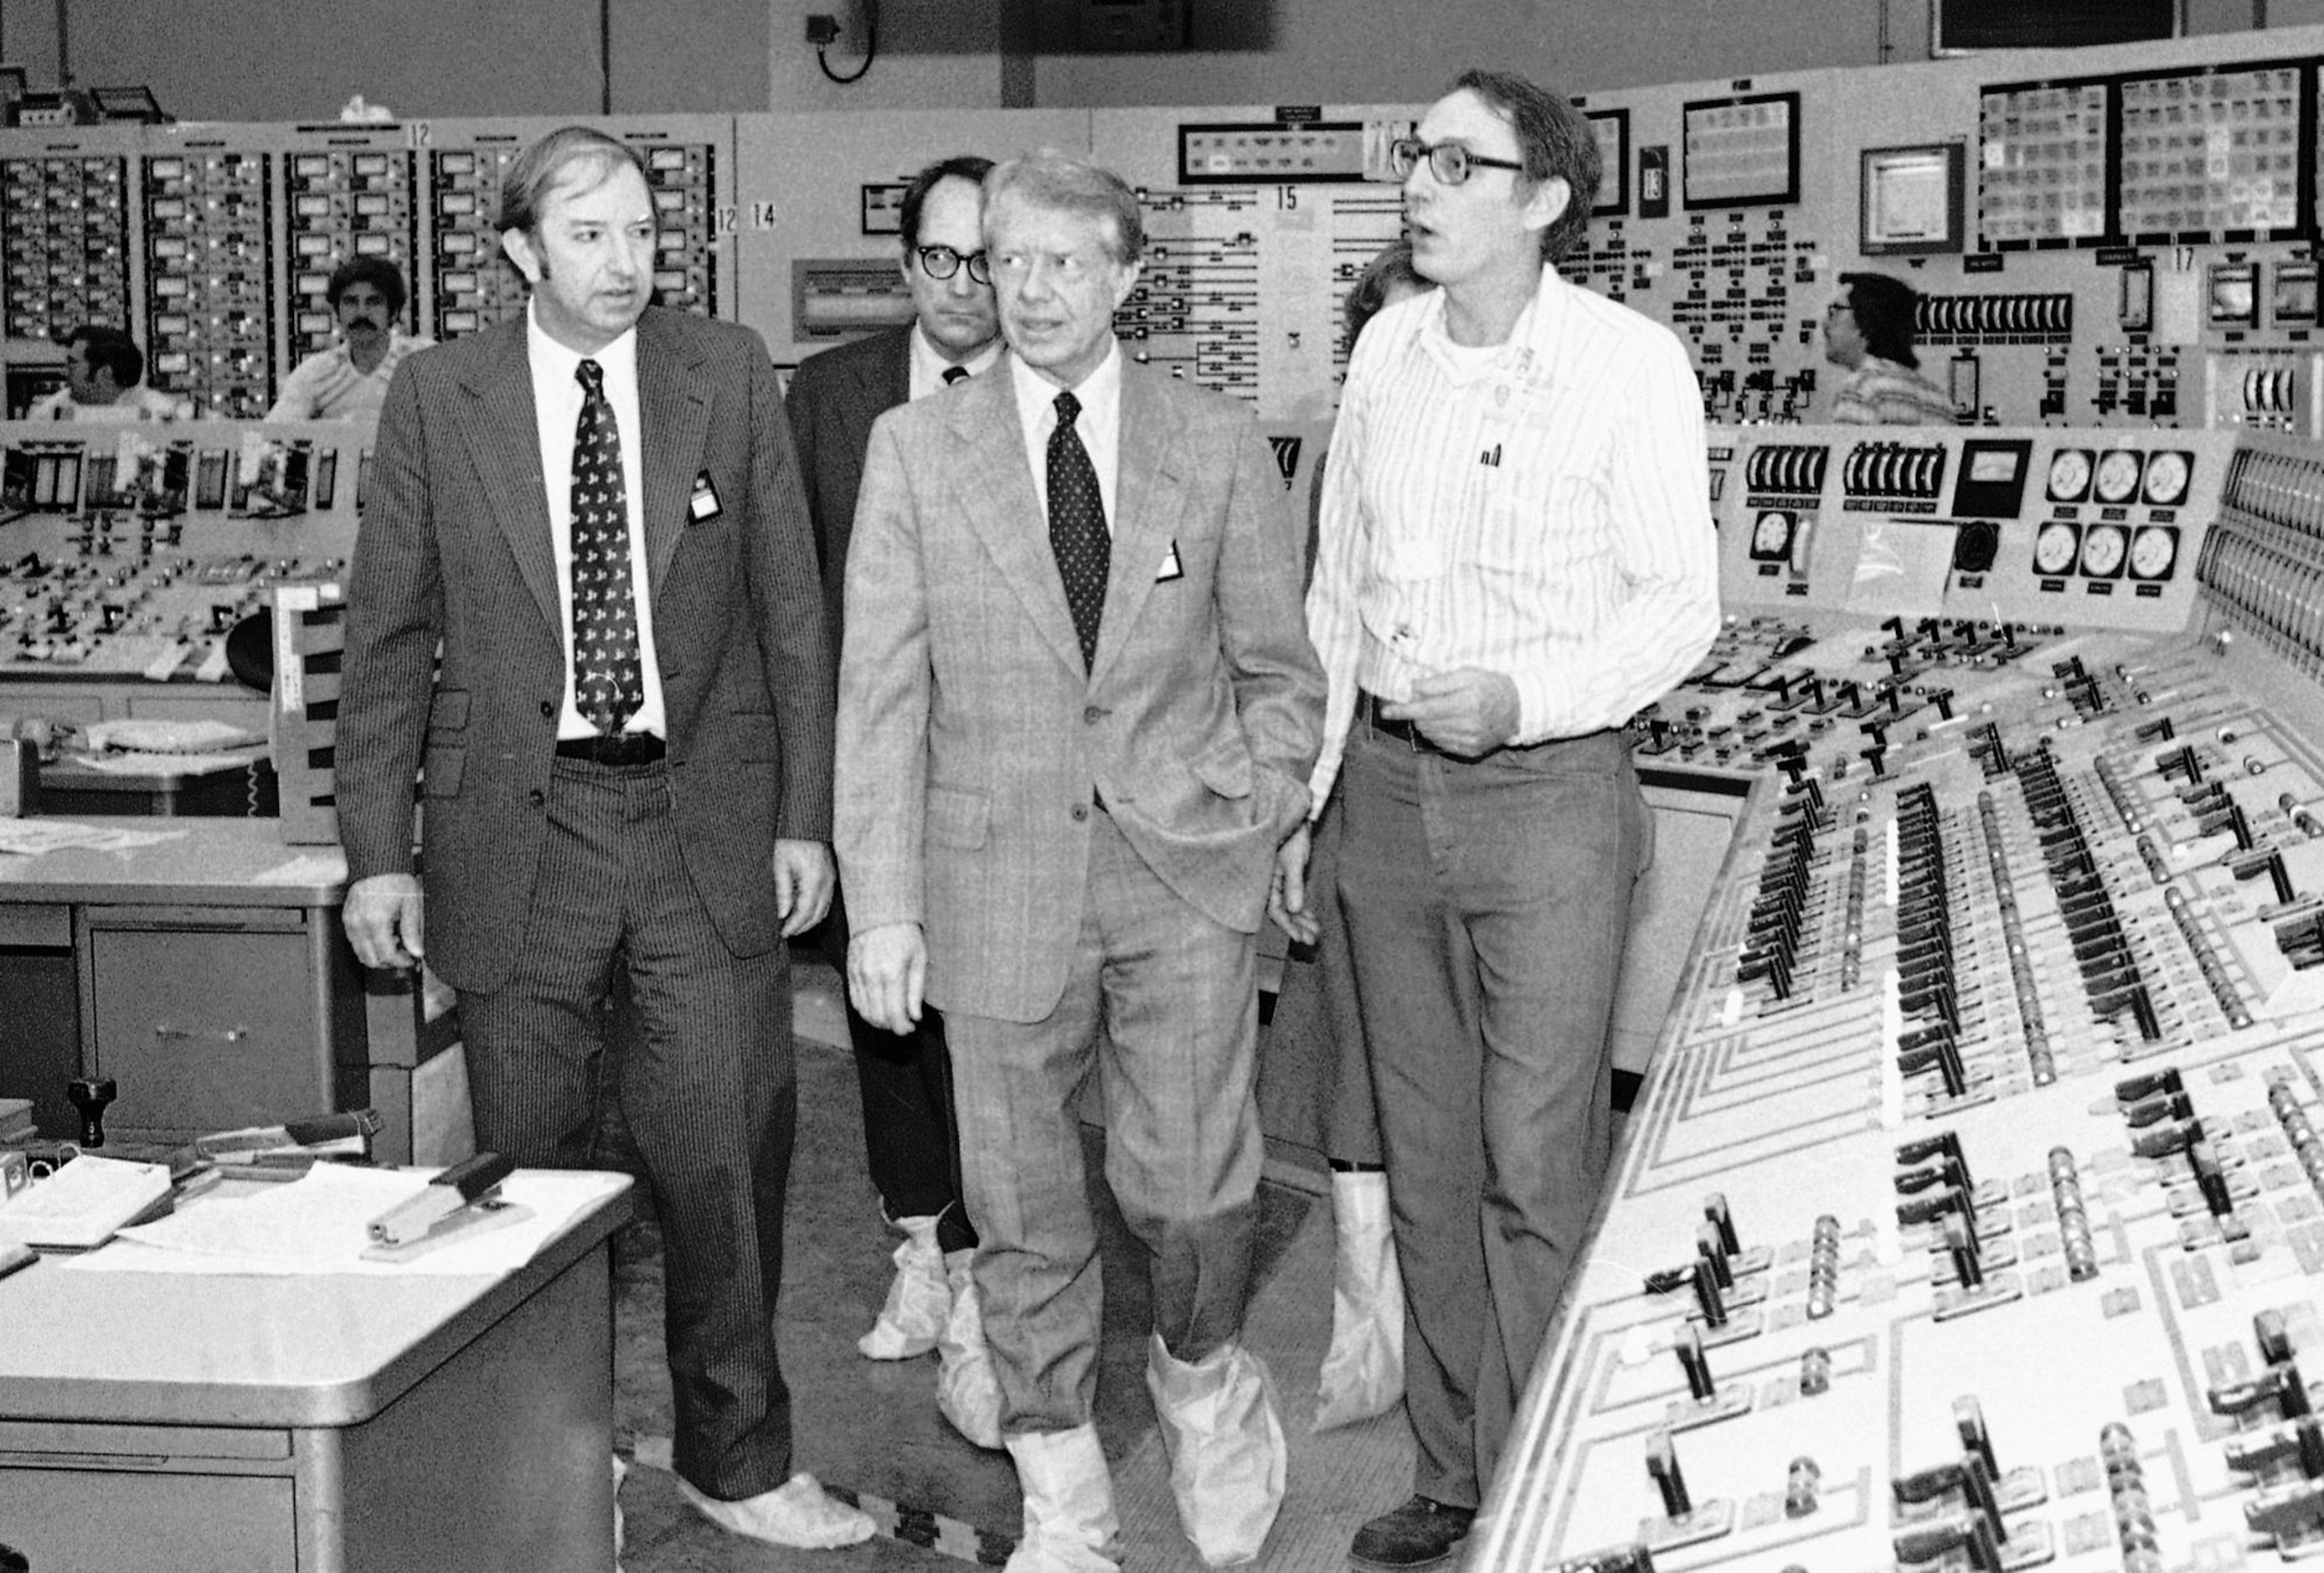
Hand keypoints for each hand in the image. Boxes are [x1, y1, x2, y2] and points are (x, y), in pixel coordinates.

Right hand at [343, 873, 424, 969]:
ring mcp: (350, 921)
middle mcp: (358, 923)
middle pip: (371, 959)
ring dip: (378, 954)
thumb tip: (417, 952)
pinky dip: (369, 945)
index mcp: (375, 920)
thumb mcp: (411, 905)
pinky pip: (355, 941)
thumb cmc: (396, 879)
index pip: (386, 955)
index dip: (401, 961)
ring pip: (361, 953)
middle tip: (405, 953)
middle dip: (389, 961)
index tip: (412, 959)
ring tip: (395, 941)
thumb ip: (412, 931)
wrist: (379, 863)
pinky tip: (383, 934)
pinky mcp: (347, 918)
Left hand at [773, 839, 834, 935]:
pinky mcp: (831, 874)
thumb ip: (782, 891)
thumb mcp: (779, 864)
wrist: (805, 821)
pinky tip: (801, 909)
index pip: (805, 913)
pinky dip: (814, 909)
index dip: (793, 926)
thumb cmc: (790, 839)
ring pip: (823, 909)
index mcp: (814, 879)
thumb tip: (782, 915)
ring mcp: (831, 878)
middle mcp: (827, 881)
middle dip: (801, 927)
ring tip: (791, 923)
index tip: (781, 934)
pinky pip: (826, 899)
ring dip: (808, 920)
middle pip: (817, 915)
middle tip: (785, 933)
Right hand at [849, 921, 926, 1033]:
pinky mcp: (849, 971)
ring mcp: (857, 974)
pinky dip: (865, 1010)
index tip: (910, 1028)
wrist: (881, 910)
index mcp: (891, 973)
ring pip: (864, 1011)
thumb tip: (915, 1016)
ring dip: (878, 1021)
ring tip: (892, 1018)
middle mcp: (871, 976)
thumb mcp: (920, 959)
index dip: (902, 1027)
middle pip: (877, 1016)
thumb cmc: (906, 933)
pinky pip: (854, 1000)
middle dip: (892, 1026)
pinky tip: (877, 1009)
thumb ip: (916, 990)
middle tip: (904, 1025)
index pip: (893, 1013)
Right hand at [1268, 822, 1318, 944]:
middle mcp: (1269, 883)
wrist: (1296, 816)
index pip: (1275, 909)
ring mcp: (1278, 882)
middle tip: (1311, 941)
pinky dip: (1302, 910)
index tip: (1299, 938)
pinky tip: (1312, 919)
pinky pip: (1293, 899)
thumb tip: (1295, 910)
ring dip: (1301, 921)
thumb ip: (1294, 885)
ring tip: (1316, 933)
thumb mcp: (1294, 861)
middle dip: (1297, 927)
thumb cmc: (1292, 836)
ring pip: (1289, 907)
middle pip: (1282, 912)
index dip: (1287, 925)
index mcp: (1265, 880)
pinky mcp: (1287, 878)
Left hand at [1386, 668, 1521, 757]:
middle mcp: (1469, 725)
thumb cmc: (1490, 686)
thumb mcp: (1467, 674)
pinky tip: (1447, 723)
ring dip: (1426, 723)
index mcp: (1468, 702)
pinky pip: (1442, 744)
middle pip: (1426, 723)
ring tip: (1438, 711)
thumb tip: (1414, 688)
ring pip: (1431, 735)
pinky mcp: (1471, 751)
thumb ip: (1439, 682)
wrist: (1518, 709)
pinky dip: (1437, 733)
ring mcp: (1471, 741)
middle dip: (1416, 713)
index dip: (1403, 710)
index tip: (1386, 711)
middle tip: (1418, 702)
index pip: (1426, 709)